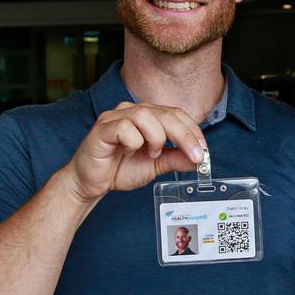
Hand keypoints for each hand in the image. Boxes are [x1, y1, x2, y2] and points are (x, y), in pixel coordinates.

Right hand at [65, 102, 206, 202]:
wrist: (91, 183)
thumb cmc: (119, 169)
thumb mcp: (156, 165)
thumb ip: (176, 159)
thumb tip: (199, 159)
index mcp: (148, 116)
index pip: (177, 114)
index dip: (193, 131)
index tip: (203, 151)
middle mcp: (132, 111)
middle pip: (166, 114)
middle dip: (185, 136)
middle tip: (195, 156)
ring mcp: (116, 117)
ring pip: (145, 116)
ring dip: (156, 138)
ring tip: (152, 154)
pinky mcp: (102, 128)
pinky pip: (124, 128)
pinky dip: (133, 142)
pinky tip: (128, 153)